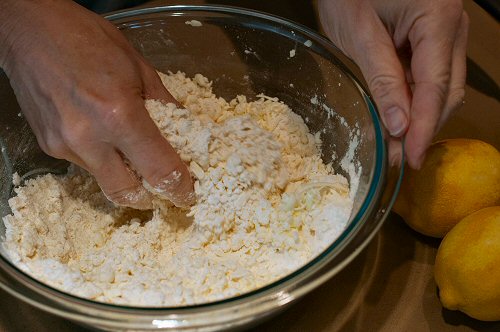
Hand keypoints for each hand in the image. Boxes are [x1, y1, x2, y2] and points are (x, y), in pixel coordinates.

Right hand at [0, 0, 193, 208]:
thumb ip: (164, 105)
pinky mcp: (48, 145)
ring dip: (124, 175)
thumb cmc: (87, 37)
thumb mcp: (139, 67)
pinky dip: (101, 158)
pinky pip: (84, 164)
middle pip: (127, 192)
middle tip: (163, 189)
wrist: (30, 29)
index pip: (159, 170)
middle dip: (149, 197)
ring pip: (103, 179)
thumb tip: (184, 131)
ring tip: (133, 155)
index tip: (187, 194)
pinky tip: (104, 136)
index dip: (179, 189)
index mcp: (119, 115)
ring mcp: (64, 145)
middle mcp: (89, 138)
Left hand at [318, 0, 468, 167]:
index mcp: (438, 19)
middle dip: (424, 128)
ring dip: (419, 118)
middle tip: (399, 159)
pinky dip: (412, 102)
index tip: (413, 157)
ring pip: (440, 88)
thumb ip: (382, 78)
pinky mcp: (430, 40)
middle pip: (446, 91)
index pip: (436, 86)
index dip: (424, 127)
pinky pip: (427, 78)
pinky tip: (397, 121)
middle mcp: (451, 27)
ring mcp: (444, 33)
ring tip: (395, 147)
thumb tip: (398, 125)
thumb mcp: (360, 34)